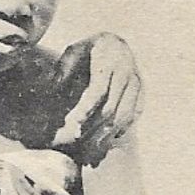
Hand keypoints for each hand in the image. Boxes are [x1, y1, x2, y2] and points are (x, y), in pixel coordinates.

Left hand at [52, 32, 142, 164]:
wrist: (116, 43)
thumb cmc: (89, 49)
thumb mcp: (73, 52)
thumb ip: (65, 70)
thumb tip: (53, 91)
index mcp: (109, 62)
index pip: (98, 91)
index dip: (86, 109)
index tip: (73, 123)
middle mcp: (127, 75)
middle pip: (111, 108)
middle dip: (93, 128)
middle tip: (75, 142)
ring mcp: (137, 86)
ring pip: (124, 117)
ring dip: (106, 136)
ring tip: (89, 152)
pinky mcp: (141, 95)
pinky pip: (132, 118)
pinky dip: (118, 132)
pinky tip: (104, 144)